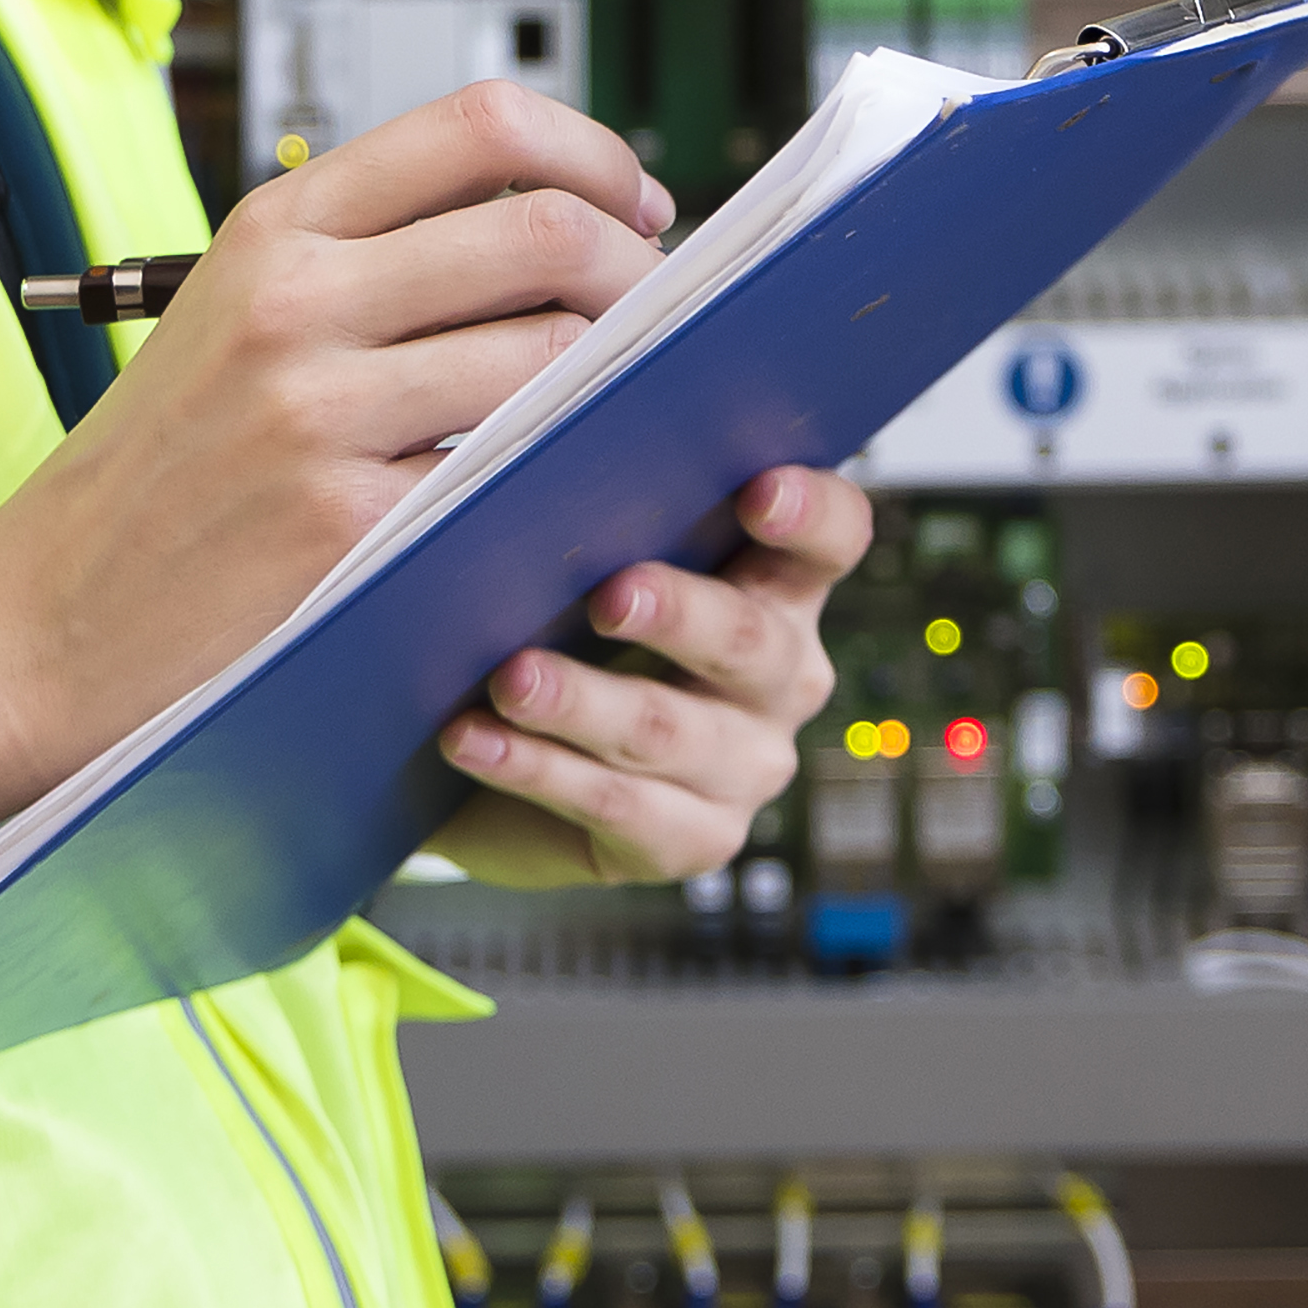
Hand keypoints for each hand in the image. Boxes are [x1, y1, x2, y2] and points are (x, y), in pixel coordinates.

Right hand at [0, 83, 674, 791]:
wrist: (41, 625)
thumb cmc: (160, 477)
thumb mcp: (235, 319)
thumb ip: (370, 261)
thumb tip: (563, 223)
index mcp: (273, 226)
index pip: (481, 122)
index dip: (595, 153)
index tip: (637, 207)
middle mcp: (295, 300)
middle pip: (547, 229)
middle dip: (639, 272)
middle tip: (659, 320)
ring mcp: (318, 412)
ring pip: (556, 351)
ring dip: (624, 381)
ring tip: (625, 413)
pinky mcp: (345, 523)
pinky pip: (514, 471)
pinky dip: (568, 476)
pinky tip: (570, 495)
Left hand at [429, 466, 872, 888]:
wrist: (506, 774)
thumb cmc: (560, 634)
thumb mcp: (594, 568)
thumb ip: (608, 521)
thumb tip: (552, 466)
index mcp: (779, 585)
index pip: (832, 538)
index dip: (811, 513)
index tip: (759, 491)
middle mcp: (782, 677)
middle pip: (749, 638)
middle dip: (678, 614)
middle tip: (609, 596)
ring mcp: (745, 766)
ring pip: (666, 730)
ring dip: (581, 702)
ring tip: (511, 680)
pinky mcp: (693, 840)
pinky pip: (615, 806)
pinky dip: (535, 769)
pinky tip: (475, 741)